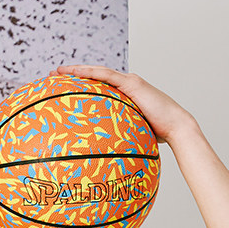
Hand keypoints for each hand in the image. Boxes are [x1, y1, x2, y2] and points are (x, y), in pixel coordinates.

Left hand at [51, 65, 195, 144]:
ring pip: (98, 73)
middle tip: (53, 76)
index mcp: (125, 96)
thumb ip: (116, 138)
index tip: (63, 88)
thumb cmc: (156, 136)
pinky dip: (91, 73)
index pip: (100, 88)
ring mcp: (129, 83)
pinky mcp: (132, 84)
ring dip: (77, 71)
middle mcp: (126, 86)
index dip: (82, 86)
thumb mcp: (130, 135)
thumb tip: (101, 157)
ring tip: (57, 72)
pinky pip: (107, 76)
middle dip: (74, 75)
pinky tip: (75, 72)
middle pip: (95, 77)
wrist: (175, 128)